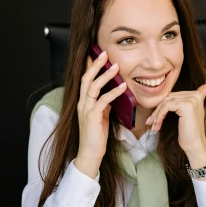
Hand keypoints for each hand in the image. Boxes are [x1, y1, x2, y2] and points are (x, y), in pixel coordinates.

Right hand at [74, 50, 126, 178]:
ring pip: (93, 86)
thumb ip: (104, 104)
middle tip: (104, 53)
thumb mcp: (101, 116)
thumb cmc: (97, 136)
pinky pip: (103, 101)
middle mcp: (82, 103)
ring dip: (105, 75)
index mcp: (84, 102)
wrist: (90, 153)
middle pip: (86, 78)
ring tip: (116, 66)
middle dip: (95, 64)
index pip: (85, 79)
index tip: (97, 54)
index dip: (90, 66)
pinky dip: (114, 92)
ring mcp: (86, 109)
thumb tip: (113, 93)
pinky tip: (123, 87)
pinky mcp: (92, 117)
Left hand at [145, 84, 205, 159]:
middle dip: (157, 110)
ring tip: (153, 125)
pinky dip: (159, 116)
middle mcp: (195, 95)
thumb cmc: (188, 132)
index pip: (173, 95)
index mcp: (196, 95)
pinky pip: (166, 106)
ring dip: (156, 114)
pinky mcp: (186, 105)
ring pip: (166, 102)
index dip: (163, 104)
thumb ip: (180, 103)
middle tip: (150, 122)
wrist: (194, 145)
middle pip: (169, 97)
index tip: (154, 116)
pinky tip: (157, 126)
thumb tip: (175, 97)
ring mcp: (192, 99)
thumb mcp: (184, 114)